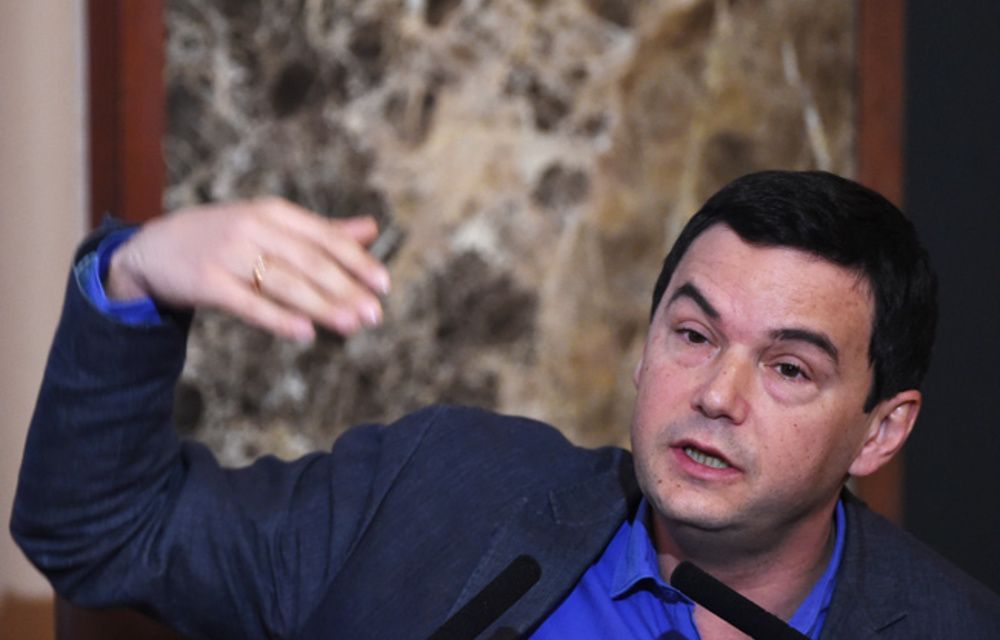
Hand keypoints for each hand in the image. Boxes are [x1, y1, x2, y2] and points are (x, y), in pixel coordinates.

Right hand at [106, 198, 391, 341]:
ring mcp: (227, 253)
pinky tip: (304, 333)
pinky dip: (277, 318)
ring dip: (321, 305)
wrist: (153, 249)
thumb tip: (372, 229)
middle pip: (308, 261)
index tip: (384, 284)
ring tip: (351, 325)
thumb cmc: (225, 238)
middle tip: (375, 314)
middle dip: (345, 288)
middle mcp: (252, 227)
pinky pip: (248, 303)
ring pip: (283, 282)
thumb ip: (321, 231)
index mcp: (274, 213)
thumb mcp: (271, 226)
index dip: (356, 260)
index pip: (324, 236)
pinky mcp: (205, 281)